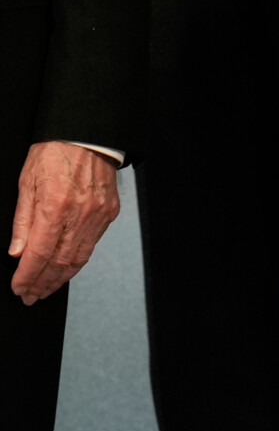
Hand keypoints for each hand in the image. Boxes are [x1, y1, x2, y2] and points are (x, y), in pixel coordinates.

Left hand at [10, 143, 119, 303]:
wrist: (88, 134)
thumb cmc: (54, 152)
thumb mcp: (27, 182)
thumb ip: (23, 220)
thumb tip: (17, 253)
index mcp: (56, 206)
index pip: (38, 253)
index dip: (27, 276)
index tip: (18, 288)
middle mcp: (80, 214)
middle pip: (60, 262)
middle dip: (42, 283)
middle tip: (30, 296)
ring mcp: (98, 214)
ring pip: (79, 258)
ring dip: (60, 278)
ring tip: (45, 289)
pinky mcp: (109, 212)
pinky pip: (92, 244)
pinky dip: (77, 261)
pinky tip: (65, 268)